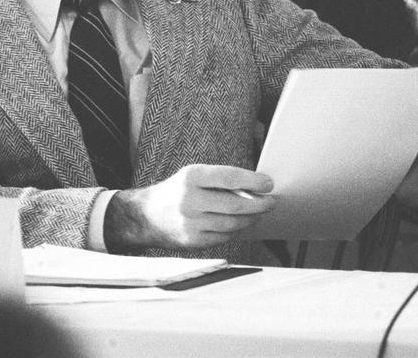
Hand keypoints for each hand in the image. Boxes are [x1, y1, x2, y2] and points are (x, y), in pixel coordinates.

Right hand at [104, 164, 275, 250]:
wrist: (147, 216)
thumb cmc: (177, 192)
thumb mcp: (192, 176)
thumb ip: (221, 180)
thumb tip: (255, 188)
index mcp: (190, 177)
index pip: (229, 178)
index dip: (253, 181)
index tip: (268, 184)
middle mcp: (189, 200)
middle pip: (235, 204)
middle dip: (259, 204)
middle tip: (271, 201)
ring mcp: (191, 223)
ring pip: (233, 224)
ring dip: (251, 219)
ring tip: (258, 213)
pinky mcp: (193, 241)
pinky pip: (224, 237)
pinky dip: (237, 231)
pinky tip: (241, 224)